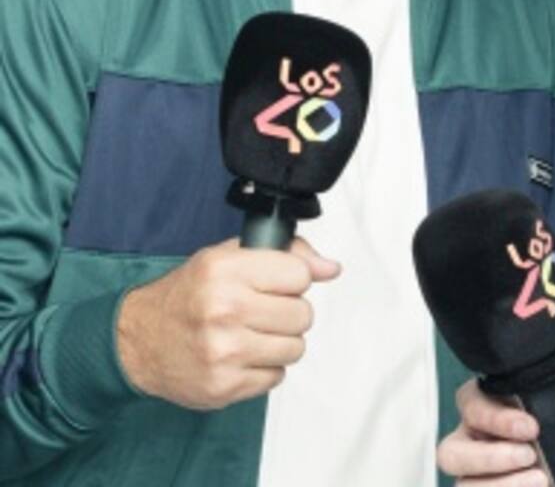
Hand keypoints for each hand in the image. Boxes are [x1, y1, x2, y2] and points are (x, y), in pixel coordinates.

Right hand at [116, 236, 339, 408]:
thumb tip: (331, 268)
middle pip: (302, 314)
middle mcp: (224, 310)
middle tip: (264, 310)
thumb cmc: (187, 295)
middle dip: (289, 312)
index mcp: (225, 270)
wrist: (138, 340)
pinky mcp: (224, 387)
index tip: (278, 283)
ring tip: (253, 333)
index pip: (299, 275)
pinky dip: (265, 367)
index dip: (294, 279)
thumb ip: (286, 254)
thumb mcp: (228, 256)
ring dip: (281, 342)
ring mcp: (224, 352)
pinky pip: (276, 376)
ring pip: (295, 347)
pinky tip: (242, 355)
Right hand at [437, 373, 554, 484]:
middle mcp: (467, 440)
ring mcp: (472, 474)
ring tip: (540, 481)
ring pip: (464, 486)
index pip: (471, 406)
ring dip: (501, 486)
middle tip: (530, 456)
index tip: (533, 427)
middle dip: (491, 457)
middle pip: (451, 454)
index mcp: (480, 404)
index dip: (497, 419)